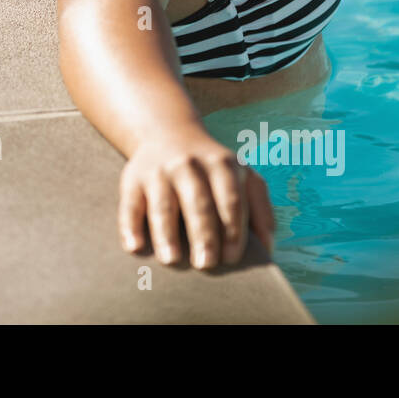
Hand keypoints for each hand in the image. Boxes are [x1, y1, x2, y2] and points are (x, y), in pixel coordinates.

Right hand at [119, 121, 274, 269]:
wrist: (168, 133)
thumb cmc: (213, 170)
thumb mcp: (243, 176)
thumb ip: (260, 208)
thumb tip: (268, 248)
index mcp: (222, 165)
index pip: (231, 200)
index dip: (233, 229)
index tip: (232, 258)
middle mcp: (190, 164)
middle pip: (198, 202)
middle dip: (203, 234)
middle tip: (206, 264)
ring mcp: (159, 171)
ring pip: (163, 204)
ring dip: (166, 232)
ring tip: (171, 259)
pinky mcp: (133, 179)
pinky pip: (130, 204)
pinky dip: (130, 225)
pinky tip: (134, 246)